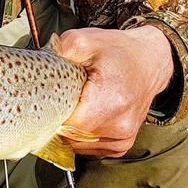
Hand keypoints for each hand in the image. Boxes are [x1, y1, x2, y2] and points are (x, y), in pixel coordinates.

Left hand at [57, 25, 173, 158]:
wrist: (150, 61)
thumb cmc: (118, 51)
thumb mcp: (84, 40)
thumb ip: (59, 51)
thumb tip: (38, 63)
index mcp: (110, 100)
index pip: (65, 123)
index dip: (50, 111)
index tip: (49, 97)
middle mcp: (120, 124)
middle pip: (69, 135)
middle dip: (58, 118)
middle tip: (62, 96)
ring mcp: (123, 137)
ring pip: (78, 145)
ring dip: (69, 128)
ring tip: (76, 104)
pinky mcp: (123, 143)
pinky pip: (91, 148)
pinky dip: (82, 136)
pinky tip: (84, 116)